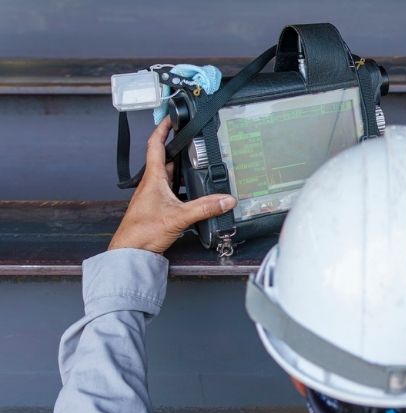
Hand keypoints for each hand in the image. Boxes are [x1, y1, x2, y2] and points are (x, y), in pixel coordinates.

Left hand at [108, 117, 235, 253]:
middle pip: (165, 159)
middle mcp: (151, 184)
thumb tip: (226, 199)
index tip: (170, 118)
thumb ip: (205, 207)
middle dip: (178, 149)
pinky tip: (191, 194)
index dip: (162, 129)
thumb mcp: (179, 217)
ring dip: (180, 170)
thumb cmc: (142, 232)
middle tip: (190, 141)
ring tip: (196, 165)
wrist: (130, 251)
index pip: (155, 145)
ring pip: (168, 176)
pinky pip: (170, 191)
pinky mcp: (156, 207)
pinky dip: (181, 188)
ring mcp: (152, 196)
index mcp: (152, 178)